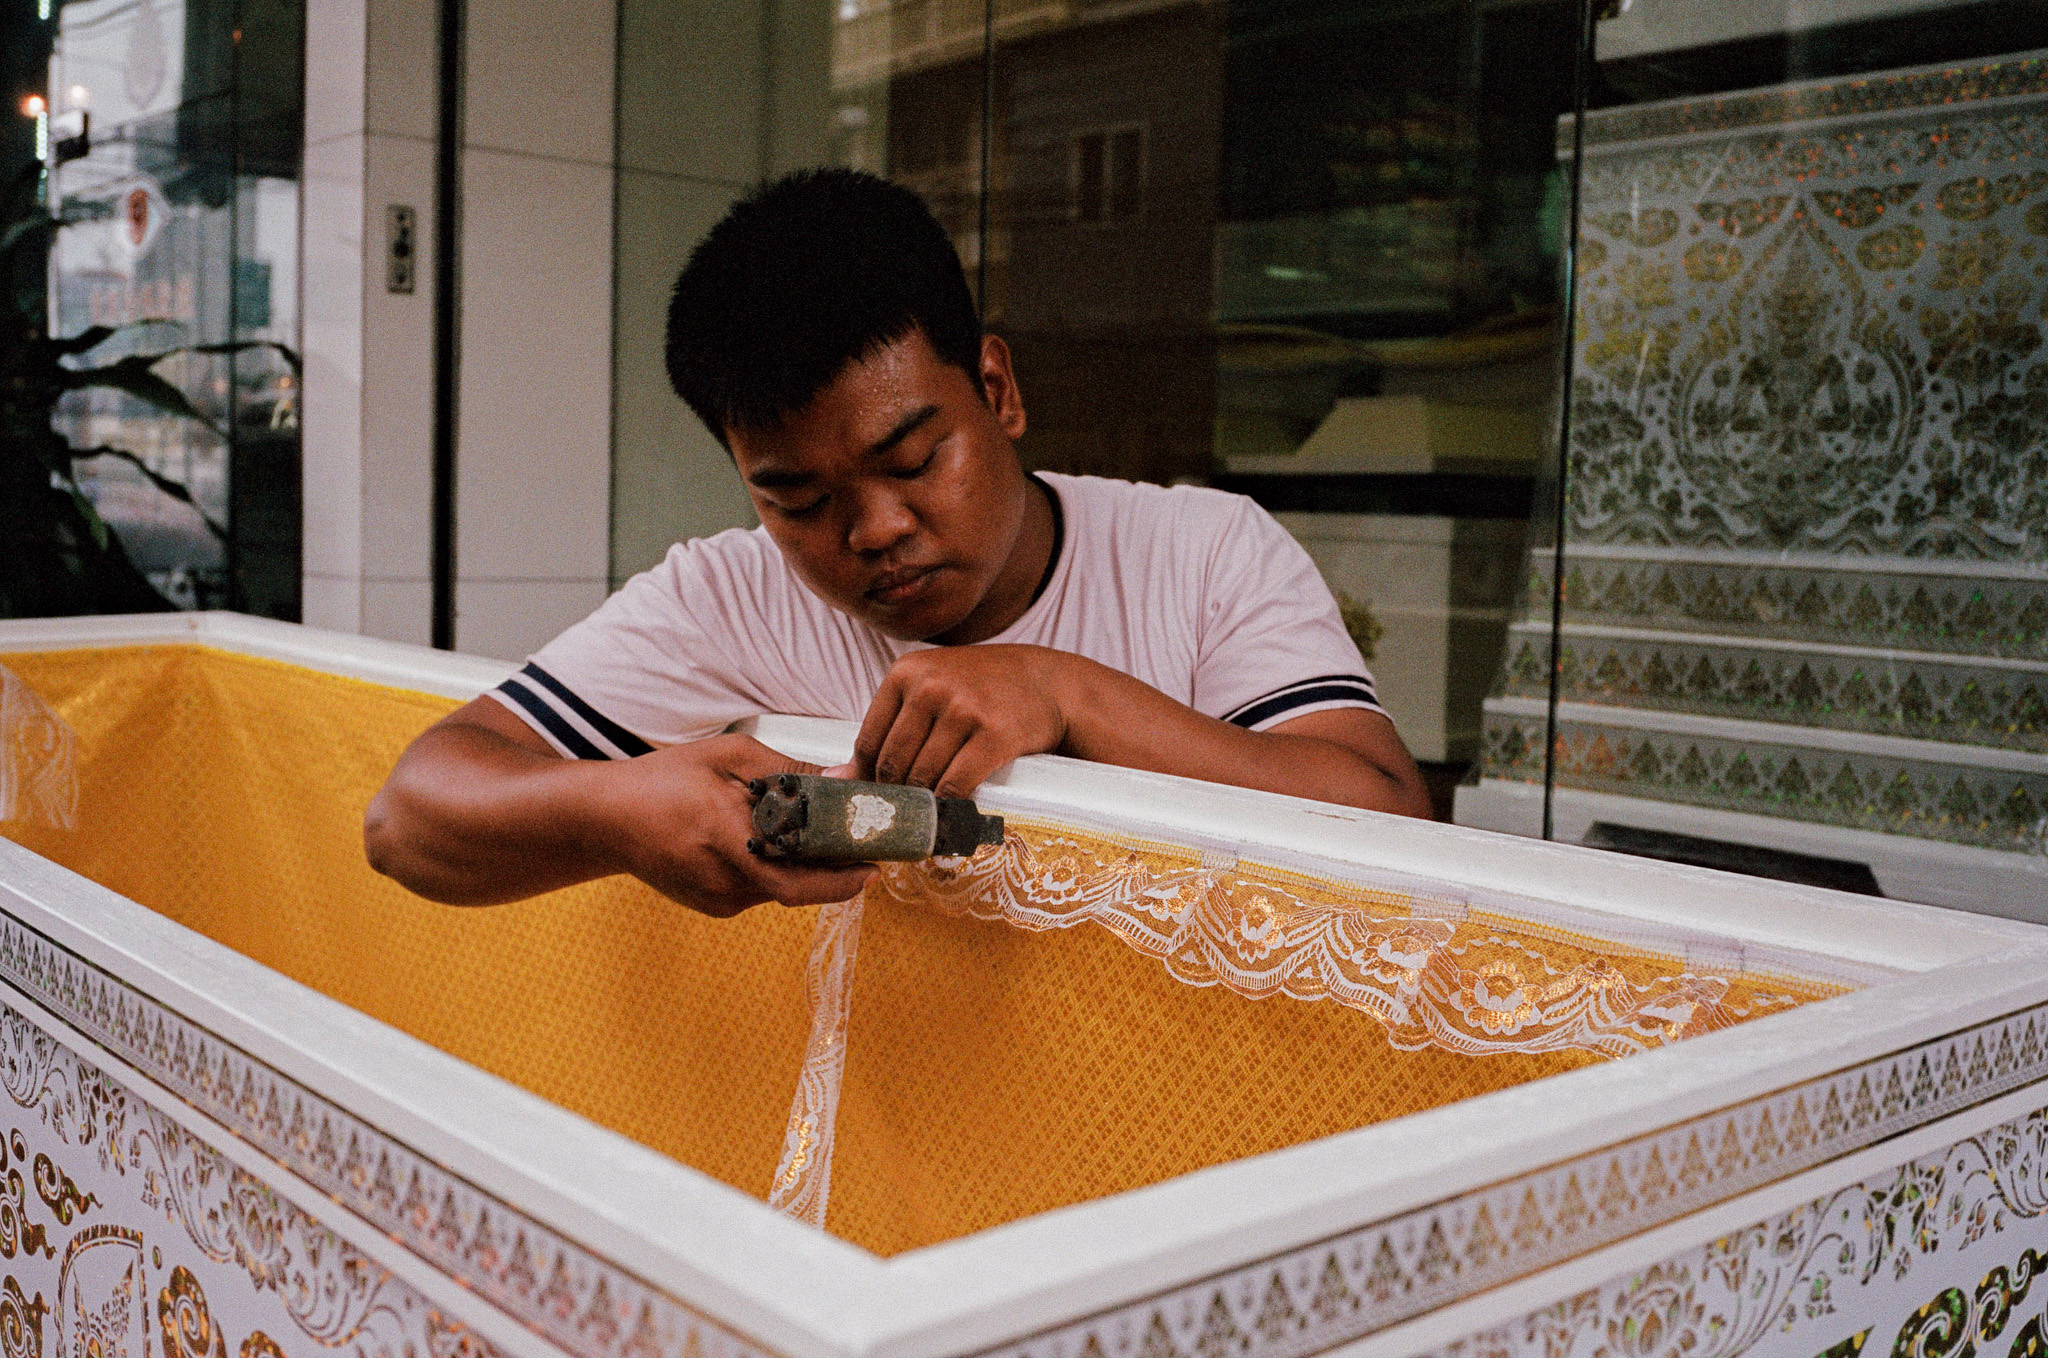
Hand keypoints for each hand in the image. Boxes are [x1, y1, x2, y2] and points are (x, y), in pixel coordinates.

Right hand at [591, 734, 874, 915]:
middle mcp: (722, 880)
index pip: (797, 881)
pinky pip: (763, 890)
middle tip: (863, 846)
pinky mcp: (714, 906)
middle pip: (799, 887)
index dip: (842, 880)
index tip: (875, 863)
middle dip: (836, 869)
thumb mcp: (729, 756)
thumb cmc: (663, 780)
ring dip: (808, 867)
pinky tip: (778, 842)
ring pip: (783, 889)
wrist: (605, 819)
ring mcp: (717, 900)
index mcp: (724, 838)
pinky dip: (781, 869)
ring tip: (825, 835)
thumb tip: (843, 778)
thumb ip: (789, 770)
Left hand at [853, 644, 1072, 796]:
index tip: (881, 796)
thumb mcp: (928, 691)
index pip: (869, 742)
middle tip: (907, 813)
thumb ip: (886, 728)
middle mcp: (931, 687)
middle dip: (898, 795)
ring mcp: (963, 709)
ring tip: (930, 814)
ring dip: (924, 804)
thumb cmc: (978, 689)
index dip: (870, 778)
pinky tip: (952, 812)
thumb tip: (835, 778)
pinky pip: (956, 785)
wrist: (1045, 682)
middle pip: (894, 764)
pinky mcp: (994, 735)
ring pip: (923, 778)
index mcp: (905, 673)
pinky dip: (950, 807)